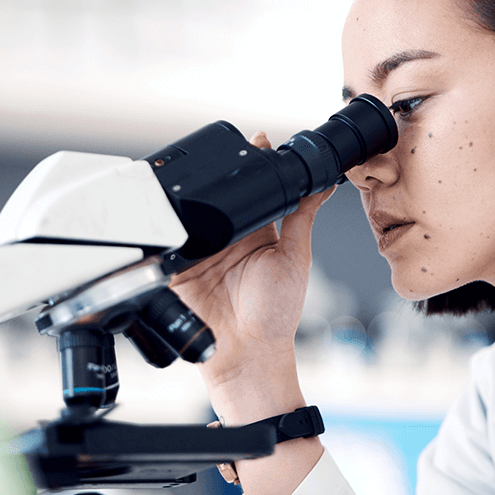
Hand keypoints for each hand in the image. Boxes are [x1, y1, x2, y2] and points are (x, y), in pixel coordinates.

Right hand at [169, 131, 334, 415]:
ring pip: (193, 213)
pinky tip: (177, 211)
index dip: (252, 165)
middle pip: (220, 196)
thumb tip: (324, 184)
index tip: (256, 139)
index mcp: (257, 234)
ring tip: (199, 175)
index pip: (252, 190)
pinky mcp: (178, 268)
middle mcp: (228, 239)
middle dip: (219, 173)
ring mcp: (202, 252)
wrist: (247, 354)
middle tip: (224, 149)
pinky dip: (171, 225)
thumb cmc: (276, 316)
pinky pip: (170, 241)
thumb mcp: (295, 259)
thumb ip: (302, 218)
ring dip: (193, 195)